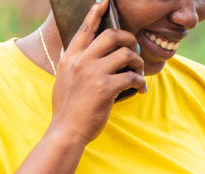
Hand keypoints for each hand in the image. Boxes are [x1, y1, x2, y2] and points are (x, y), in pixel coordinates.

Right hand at [48, 0, 146, 146]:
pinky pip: (131, 77)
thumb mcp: (64, 79)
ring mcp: (93, 74)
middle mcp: (81, 61)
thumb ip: (73, 63)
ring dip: (137, 62)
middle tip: (134, 50)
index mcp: (70, 57)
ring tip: (139, 71)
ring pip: (125, 54)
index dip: (96, 12)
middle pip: (111, 36)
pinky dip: (140, 82)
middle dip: (128, 39)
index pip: (85, 28)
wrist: (67, 130)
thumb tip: (80, 53)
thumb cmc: (67, 108)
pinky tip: (141, 89)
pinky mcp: (105, 88)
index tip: (105, 1)